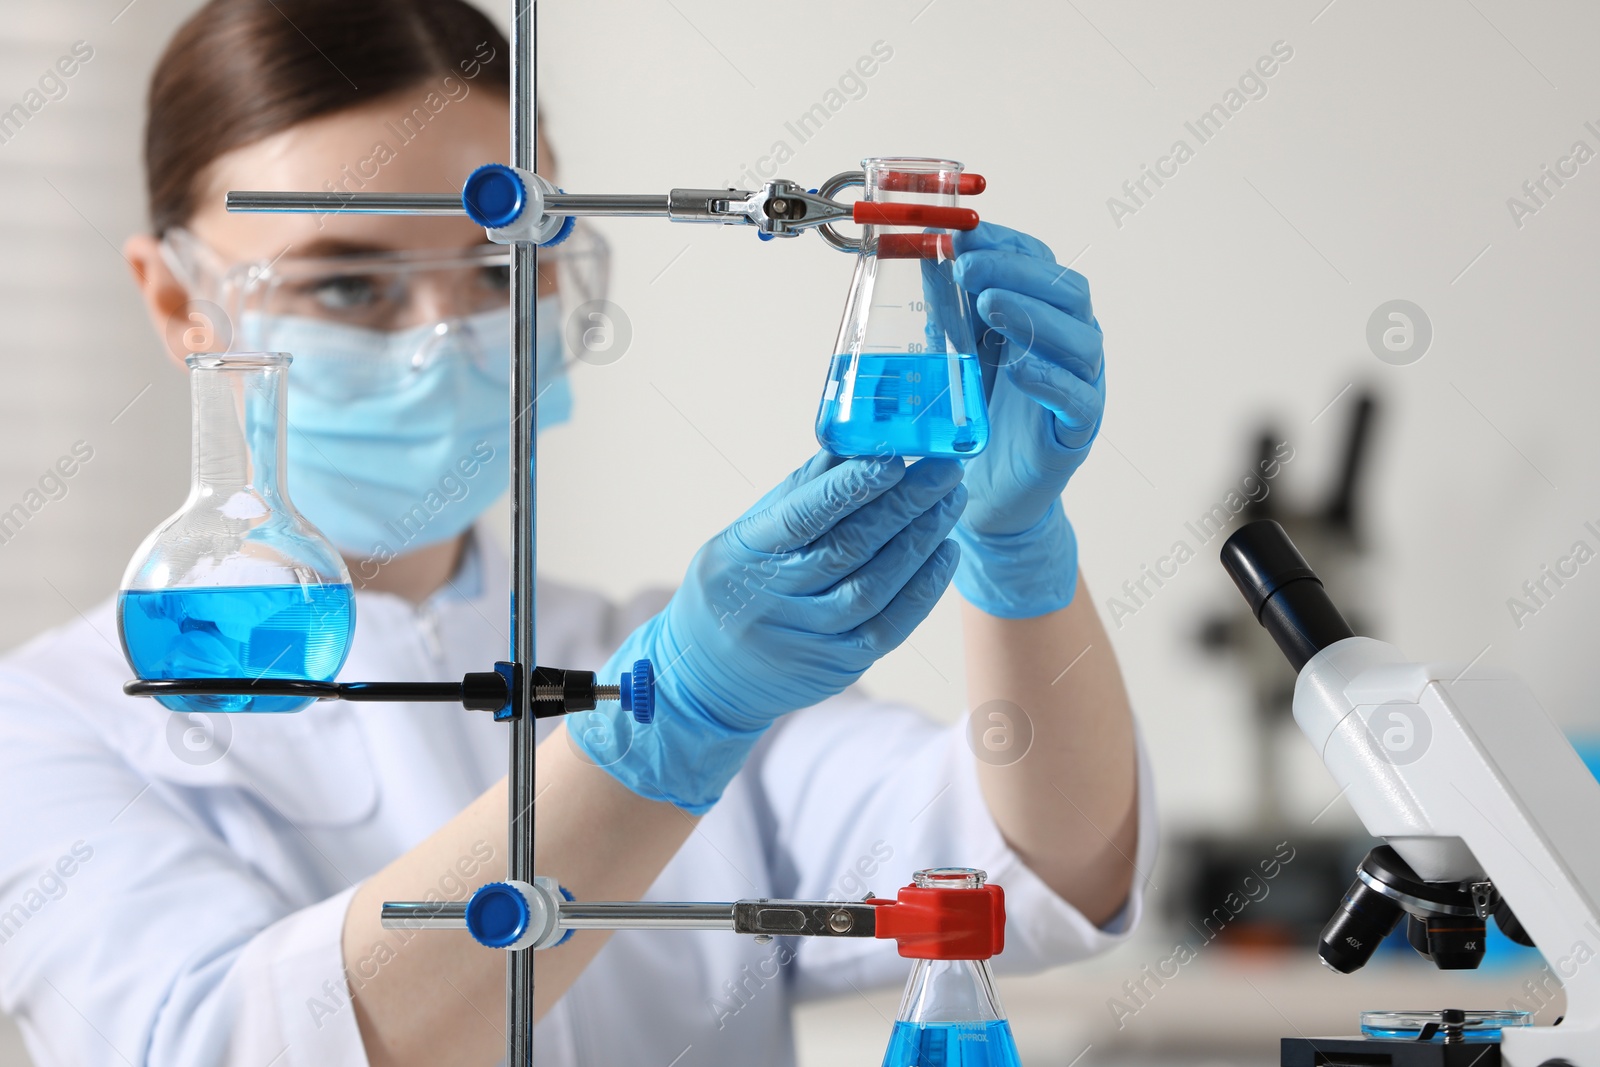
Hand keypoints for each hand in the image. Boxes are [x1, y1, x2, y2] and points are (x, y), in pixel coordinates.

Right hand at [571, 451, 964, 811]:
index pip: (802, 517)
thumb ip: (798, 494)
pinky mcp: (838, 666)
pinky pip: (890, 626)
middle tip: (943, 470)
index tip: (893, 458)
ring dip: (921, 540)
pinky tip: (943, 552)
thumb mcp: (743, 536)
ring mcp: (807, 638)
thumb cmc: (734, 587)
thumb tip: (853, 445)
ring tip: (949, 502)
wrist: (706, 676)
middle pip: (848, 548)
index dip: (850, 487)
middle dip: (904, 504)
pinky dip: (924, 587)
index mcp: (743, 554)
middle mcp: (772, 599)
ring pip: (875, 586)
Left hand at [946, 222, 1105, 616]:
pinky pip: (1079, 399)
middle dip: (1018, 273)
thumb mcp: (953, 353)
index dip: (1006, 244)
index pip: (1039, 262)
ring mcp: (1082, 385)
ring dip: (1033, 316)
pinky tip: (1019, 368)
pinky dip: (1051, 380)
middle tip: (970, 271)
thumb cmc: (977, 415)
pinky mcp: (1078, 430)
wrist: (990, 492)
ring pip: (1081, 340)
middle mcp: (1071, 343)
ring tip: (989, 306)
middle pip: (1068, 291)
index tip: (965, 234)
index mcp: (1043, 315)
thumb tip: (918, 257)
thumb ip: (945, 311)